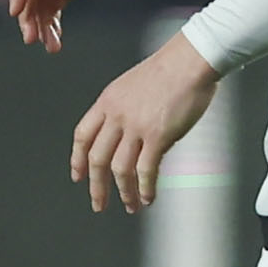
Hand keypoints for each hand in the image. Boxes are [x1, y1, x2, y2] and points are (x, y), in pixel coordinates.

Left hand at [73, 32, 217, 213]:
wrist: (189, 61)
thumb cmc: (168, 70)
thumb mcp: (131, 85)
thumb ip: (123, 109)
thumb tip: (124, 137)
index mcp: (107, 101)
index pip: (82, 135)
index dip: (77, 159)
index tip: (78, 176)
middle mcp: (117, 115)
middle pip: (97, 158)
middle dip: (96, 185)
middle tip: (98, 204)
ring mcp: (136, 126)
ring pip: (120, 168)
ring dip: (125, 192)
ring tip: (131, 206)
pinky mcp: (158, 135)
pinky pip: (146, 170)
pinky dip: (145, 188)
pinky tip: (148, 197)